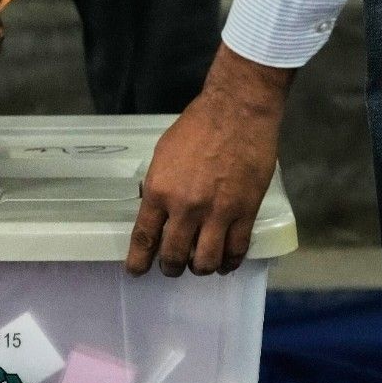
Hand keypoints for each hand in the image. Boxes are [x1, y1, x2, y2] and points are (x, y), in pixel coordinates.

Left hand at [128, 46, 292, 276]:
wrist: (237, 111)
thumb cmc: (197, 126)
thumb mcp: (163, 155)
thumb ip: (158, 186)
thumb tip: (156, 210)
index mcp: (159, 191)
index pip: (144, 238)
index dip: (139, 261)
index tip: (136, 271)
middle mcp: (186, 208)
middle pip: (174, 256)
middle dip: (170, 267)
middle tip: (172, 267)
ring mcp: (218, 213)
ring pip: (206, 262)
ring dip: (200, 269)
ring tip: (199, 265)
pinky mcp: (246, 212)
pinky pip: (236, 250)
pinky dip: (229, 262)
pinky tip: (225, 262)